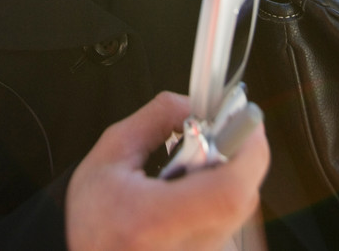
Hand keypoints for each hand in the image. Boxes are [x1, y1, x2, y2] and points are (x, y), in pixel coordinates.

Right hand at [65, 91, 268, 250]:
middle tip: (217, 129)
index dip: (247, 151)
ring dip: (230, 171)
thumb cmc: (91, 214)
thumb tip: (196, 103)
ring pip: (241, 207)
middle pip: (242, 196)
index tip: (245, 119)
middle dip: (239, 152)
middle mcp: (185, 249)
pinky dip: (221, 191)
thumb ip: (158, 118)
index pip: (228, 192)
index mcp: (154, 220)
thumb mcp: (112, 151)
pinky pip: (230, 219)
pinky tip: (192, 185)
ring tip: (194, 162)